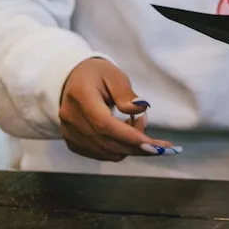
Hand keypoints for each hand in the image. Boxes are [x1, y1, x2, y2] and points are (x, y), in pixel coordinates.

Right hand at [59, 58, 180, 160]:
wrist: (72, 80)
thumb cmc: (97, 74)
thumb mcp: (115, 75)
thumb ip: (126, 94)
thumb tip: (140, 110)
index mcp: (80, 96)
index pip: (104, 124)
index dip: (129, 136)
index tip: (153, 144)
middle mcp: (71, 118)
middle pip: (107, 142)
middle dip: (137, 147)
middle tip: (159, 143)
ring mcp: (69, 133)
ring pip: (106, 152)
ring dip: (129, 147)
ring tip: (136, 124)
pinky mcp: (73, 143)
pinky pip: (101, 154)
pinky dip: (118, 149)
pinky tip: (125, 133)